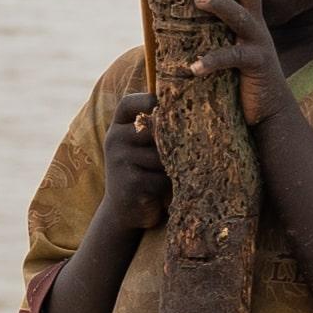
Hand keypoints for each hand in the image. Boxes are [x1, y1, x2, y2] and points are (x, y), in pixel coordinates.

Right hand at [89, 58, 170, 236]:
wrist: (126, 211)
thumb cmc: (145, 171)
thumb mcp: (147, 146)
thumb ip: (160, 129)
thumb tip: (198, 112)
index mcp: (118, 126)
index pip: (130, 103)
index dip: (149, 101)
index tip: (167, 109)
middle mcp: (114, 139)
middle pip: (155, 128)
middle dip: (173, 141)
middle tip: (179, 154)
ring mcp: (119, 160)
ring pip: (163, 155)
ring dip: (174, 166)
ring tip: (167, 176)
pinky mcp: (129, 183)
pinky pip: (162, 177)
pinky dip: (169, 186)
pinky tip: (160, 192)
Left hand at [180, 0, 289, 129]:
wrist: (271, 114)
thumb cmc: (242, 82)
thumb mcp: (228, 50)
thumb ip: (212, 33)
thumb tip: (177, 16)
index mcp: (249, 19)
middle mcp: (256, 25)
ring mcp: (258, 44)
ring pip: (240, 16)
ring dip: (219, 5)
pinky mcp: (257, 66)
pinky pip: (233, 58)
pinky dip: (212, 61)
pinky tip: (192, 68)